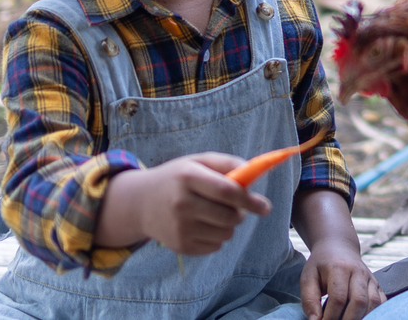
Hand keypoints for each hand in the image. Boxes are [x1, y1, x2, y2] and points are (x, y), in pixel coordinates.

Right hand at [97, 152, 271, 254]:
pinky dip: (217, 237)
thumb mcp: (198, 162)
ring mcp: (180, 228)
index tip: (265, 207)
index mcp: (188, 178)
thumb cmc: (178, 178)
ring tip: (215, 214)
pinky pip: (216, 246)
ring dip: (229, 225)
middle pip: (229, 216)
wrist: (141, 203)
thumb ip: (227, 163)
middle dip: (241, 213)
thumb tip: (254, 174)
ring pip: (226, 234)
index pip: (227, 192)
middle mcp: (182, 204)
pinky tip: (202, 225)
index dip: (250, 200)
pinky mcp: (180, 246)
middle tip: (235, 207)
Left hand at [300, 237, 384, 319]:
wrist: (338, 247)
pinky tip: (361, 317)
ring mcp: (370, 277)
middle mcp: (358, 272)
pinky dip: (374, 313)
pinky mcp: (377, 284)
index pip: (338, 298)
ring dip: (362, 318)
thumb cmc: (321, 265)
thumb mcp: (308, 278)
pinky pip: (381, 301)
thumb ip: (309, 300)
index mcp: (339, 268)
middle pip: (359, 301)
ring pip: (373, 303)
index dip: (330, 317)